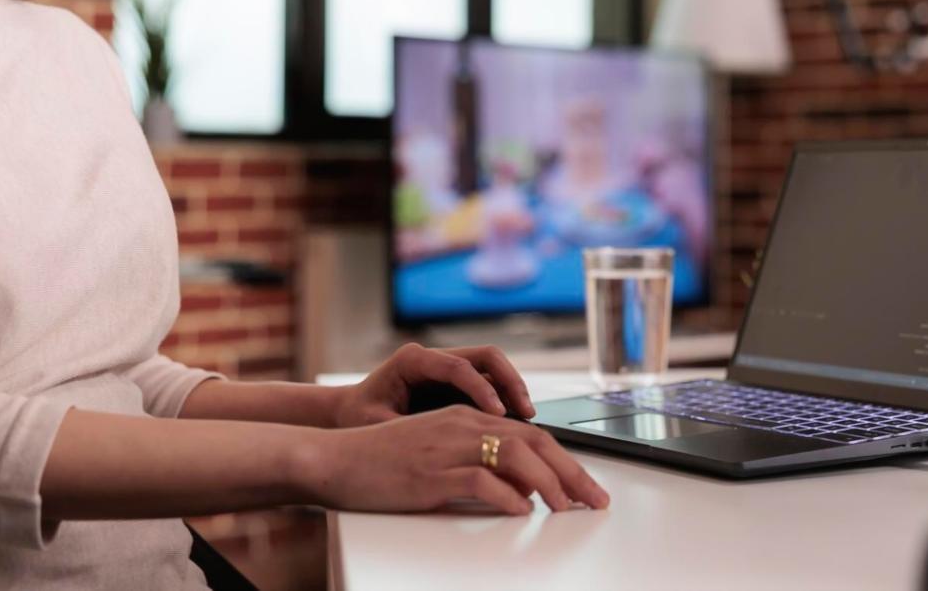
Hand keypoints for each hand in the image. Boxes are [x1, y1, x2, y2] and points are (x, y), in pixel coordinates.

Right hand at [313, 406, 608, 514]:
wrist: (332, 459)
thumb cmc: (380, 462)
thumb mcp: (435, 454)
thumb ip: (476, 463)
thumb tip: (520, 489)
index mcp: (465, 417)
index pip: (529, 434)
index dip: (564, 460)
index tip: (586, 487)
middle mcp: (461, 424)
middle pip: (533, 442)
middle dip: (571, 472)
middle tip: (595, 500)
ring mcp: (446, 447)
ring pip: (514, 455)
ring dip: (547, 483)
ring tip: (565, 507)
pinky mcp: (429, 473)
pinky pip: (479, 479)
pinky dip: (505, 495)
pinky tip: (521, 509)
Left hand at [333, 342, 535, 427]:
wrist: (343, 416)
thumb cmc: (355, 420)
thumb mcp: (375, 424)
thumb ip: (408, 429)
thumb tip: (444, 441)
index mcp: (413, 359)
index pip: (458, 367)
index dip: (482, 390)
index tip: (499, 414)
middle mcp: (433, 357)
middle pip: (484, 356)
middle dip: (509, 381)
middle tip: (526, 411)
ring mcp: (445, 367)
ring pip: (490, 367)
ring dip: (511, 388)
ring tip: (527, 417)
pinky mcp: (453, 383)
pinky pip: (486, 383)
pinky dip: (503, 398)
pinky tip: (514, 423)